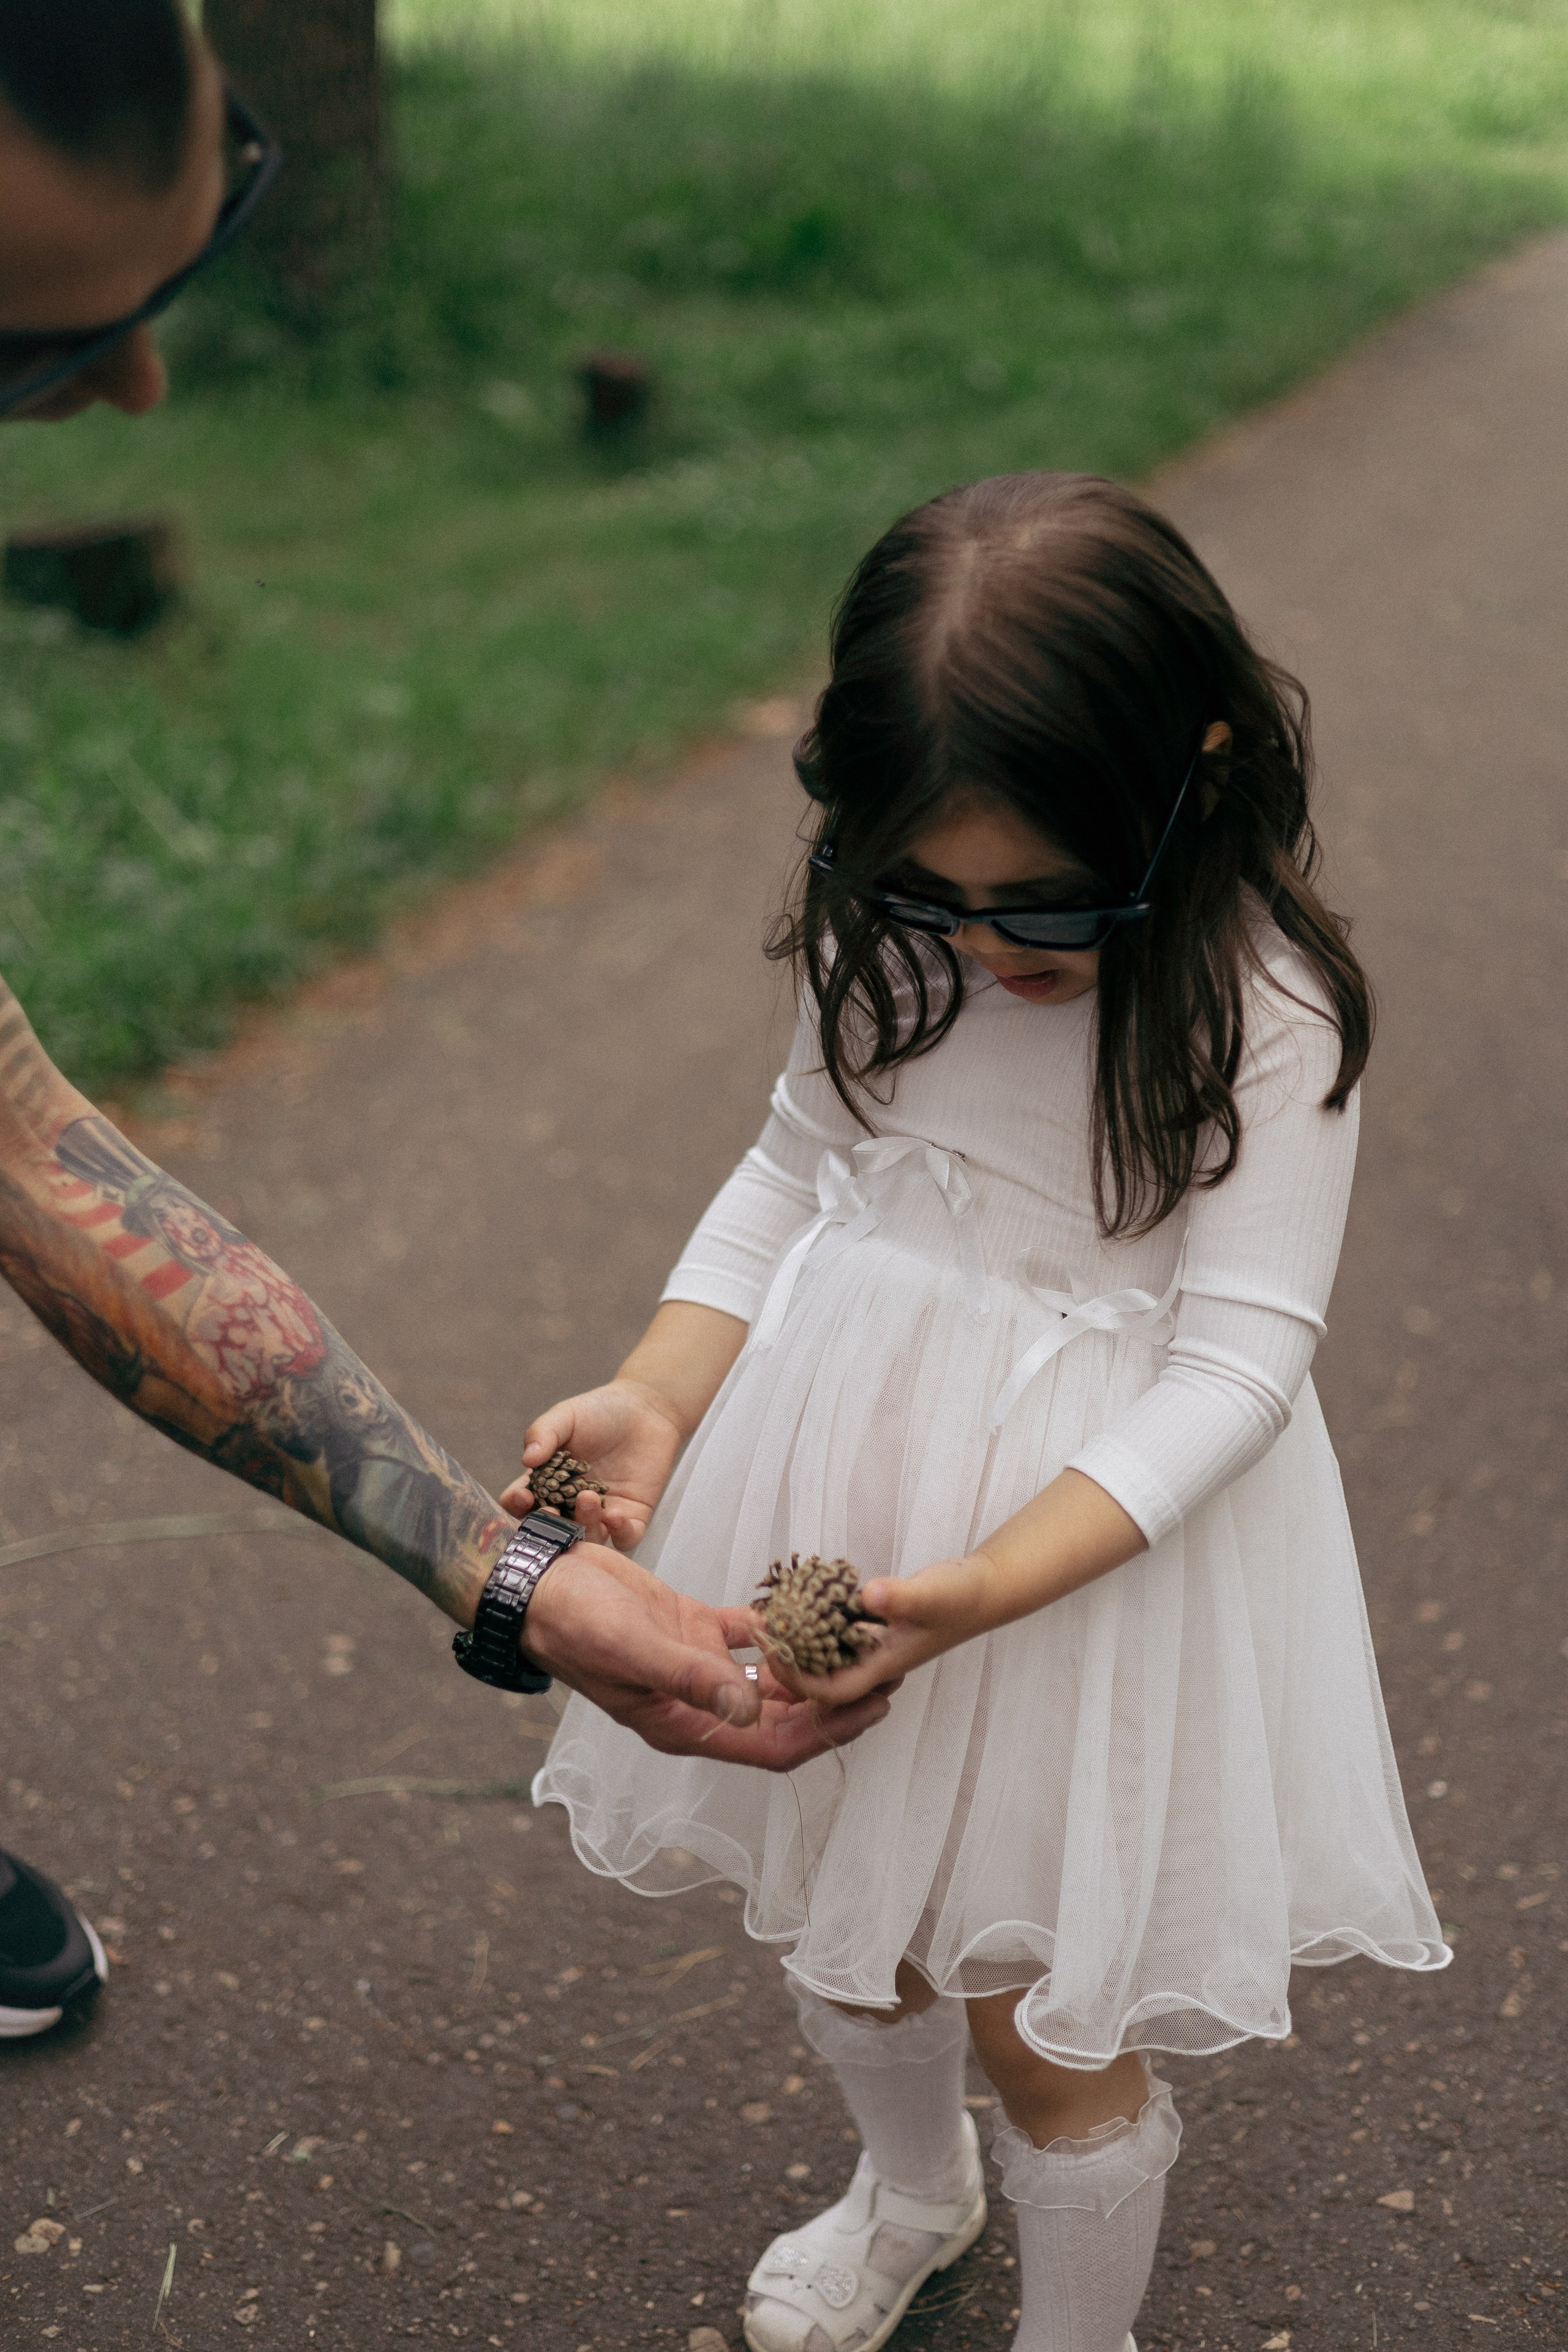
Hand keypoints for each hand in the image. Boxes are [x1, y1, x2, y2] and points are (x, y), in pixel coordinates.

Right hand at [500, 1381, 684, 1549]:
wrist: (646, 1408)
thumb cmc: (600, 1411)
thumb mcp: (566, 1416)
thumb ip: (544, 1433)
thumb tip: (527, 1458)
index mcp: (548, 1482)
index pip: (523, 1503)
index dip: (517, 1504)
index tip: (522, 1495)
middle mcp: (571, 1504)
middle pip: (552, 1529)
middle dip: (549, 1525)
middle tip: (552, 1510)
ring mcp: (601, 1513)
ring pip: (587, 1539)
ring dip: (585, 1526)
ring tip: (588, 1498)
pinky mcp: (632, 1515)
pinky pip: (625, 1538)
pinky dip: (620, 1533)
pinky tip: (616, 1516)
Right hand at [523, 1541, 893, 1767]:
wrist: (538, 1585)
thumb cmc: (575, 1625)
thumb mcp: (635, 1651)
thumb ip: (692, 1679)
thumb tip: (751, 1714)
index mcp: (684, 1725)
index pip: (772, 1748)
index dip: (827, 1733)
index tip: (875, 1709)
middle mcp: (698, 1702)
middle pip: (783, 1716)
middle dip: (835, 1701)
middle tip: (889, 1671)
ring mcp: (698, 1665)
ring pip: (772, 1675)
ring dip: (814, 1663)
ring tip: (863, 1640)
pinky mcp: (693, 1627)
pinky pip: (749, 1633)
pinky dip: (781, 1621)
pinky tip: (816, 1602)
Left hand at [758, 1554, 999, 1707]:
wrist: (981, 1591)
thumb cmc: (959, 1597)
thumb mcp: (931, 1594)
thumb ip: (902, 1597)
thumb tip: (869, 1596)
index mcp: (882, 1667)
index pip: (829, 1692)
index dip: (797, 1678)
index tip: (772, 1648)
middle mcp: (871, 1664)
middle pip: (818, 1683)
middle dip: (787, 1664)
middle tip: (760, 1632)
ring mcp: (870, 1650)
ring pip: (823, 1661)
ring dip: (797, 1646)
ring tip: (769, 1619)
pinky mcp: (869, 1632)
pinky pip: (832, 1639)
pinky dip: (814, 1627)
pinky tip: (796, 1604)